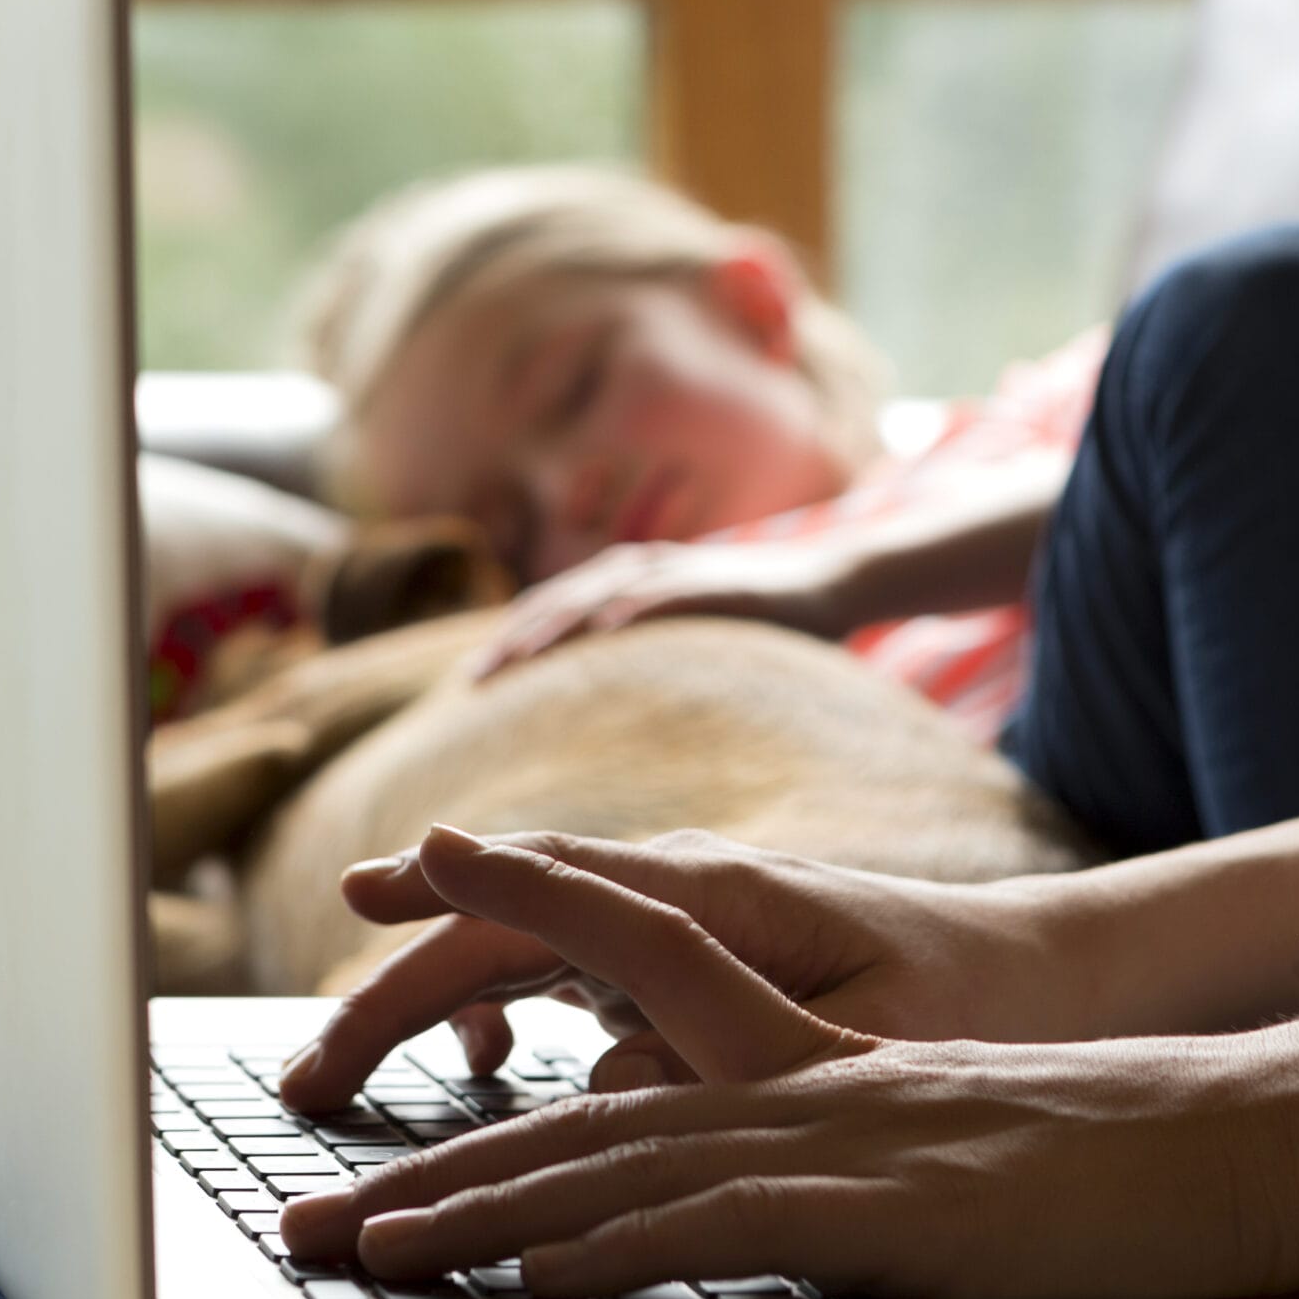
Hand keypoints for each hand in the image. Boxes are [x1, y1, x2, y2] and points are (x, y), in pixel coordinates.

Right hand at [275, 826, 1094, 1110]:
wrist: (1057, 973)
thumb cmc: (983, 1003)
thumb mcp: (884, 1050)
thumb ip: (743, 1065)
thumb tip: (604, 1085)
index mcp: (725, 898)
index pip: (560, 888)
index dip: (458, 893)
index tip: (366, 891)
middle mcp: (687, 895)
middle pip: (507, 926)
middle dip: (395, 988)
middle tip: (308, 1079)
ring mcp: (681, 924)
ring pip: (521, 947)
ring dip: (429, 1003)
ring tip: (347, 1082)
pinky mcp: (691, 963)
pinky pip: (567, 974)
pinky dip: (505, 1009)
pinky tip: (491, 1064)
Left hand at [275, 830, 1298, 1298]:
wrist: (1234, 1137)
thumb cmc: (1093, 1154)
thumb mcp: (926, 1139)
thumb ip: (813, 1147)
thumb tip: (711, 1185)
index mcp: (803, 1050)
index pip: (624, 967)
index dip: (507, 924)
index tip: (398, 898)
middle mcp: (795, 1073)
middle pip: (575, 1102)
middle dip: (431, 1155)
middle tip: (310, 1205)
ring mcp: (833, 1133)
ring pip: (617, 1159)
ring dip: (481, 1211)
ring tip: (375, 1245)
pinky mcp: (880, 1204)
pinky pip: (717, 1221)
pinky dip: (614, 1247)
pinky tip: (537, 1275)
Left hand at [470, 538, 854, 678]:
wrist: (831, 585)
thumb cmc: (753, 627)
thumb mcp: (683, 648)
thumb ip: (640, 672)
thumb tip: (597, 728)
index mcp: (623, 586)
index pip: (548, 613)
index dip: (507, 643)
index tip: (468, 684)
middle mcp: (638, 570)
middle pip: (559, 602)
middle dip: (514, 640)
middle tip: (472, 682)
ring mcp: (676, 572)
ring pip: (601, 593)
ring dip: (558, 623)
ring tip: (520, 656)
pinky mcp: (718, 581)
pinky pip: (668, 593)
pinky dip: (634, 607)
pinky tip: (607, 629)